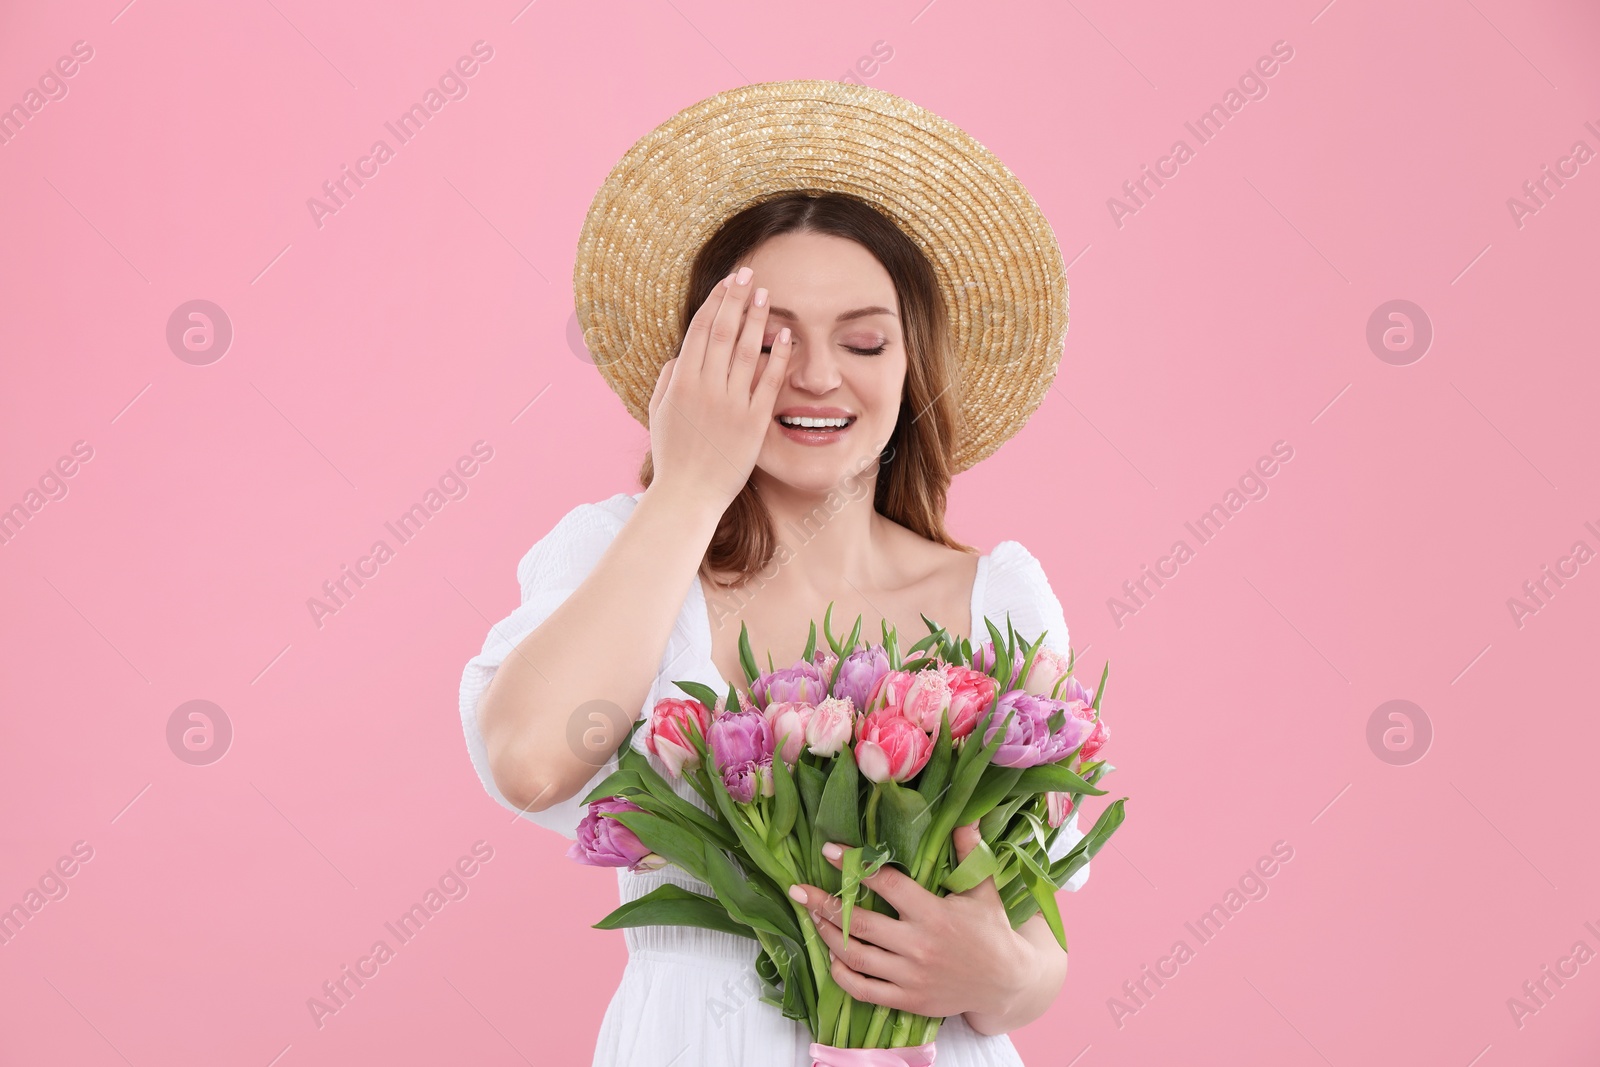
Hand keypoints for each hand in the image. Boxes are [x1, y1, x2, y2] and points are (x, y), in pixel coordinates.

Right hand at [646, 265, 793, 513]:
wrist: (688, 495)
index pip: (699, 330)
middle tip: (748, 273)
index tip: (726, 282)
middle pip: (722, 331)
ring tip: (766, 294)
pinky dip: (777, 355)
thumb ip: (667, 380)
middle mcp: (705, 388)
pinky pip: (768, 382)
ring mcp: (730, 404)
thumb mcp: (658, 414)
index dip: (714, 301)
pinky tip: (786, 334)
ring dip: (756, 318)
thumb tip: (680, 355)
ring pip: (746, 350)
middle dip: (736, 298)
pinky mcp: (753, 422)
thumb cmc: (673, 457)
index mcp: (680, 382)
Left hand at [786, 822, 1039, 1021]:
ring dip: (828, 935)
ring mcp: (911, 976)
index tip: (829, 851)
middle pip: (861, 923)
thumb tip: (966, 815)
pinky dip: (842, 974)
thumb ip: (969, 851)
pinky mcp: (908, 1000)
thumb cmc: (992, 930)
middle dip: (825, 904)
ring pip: (856, 956)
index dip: (856, 866)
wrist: (1006, 983)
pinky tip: (831, 957)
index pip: (887, 884)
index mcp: (934, 913)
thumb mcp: (983, 889)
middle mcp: (919, 946)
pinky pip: (864, 990)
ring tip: (810, 917)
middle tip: (798, 890)